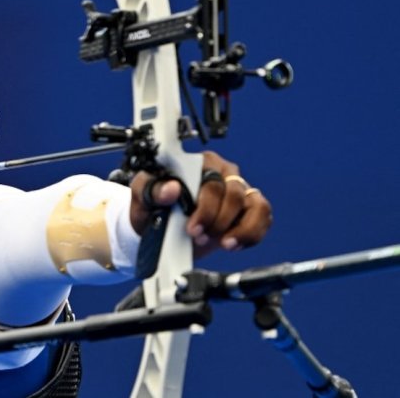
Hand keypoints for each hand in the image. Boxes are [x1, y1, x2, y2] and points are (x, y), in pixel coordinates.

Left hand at [129, 151, 272, 257]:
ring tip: (222, 243)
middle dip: (217, 221)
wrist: (161, 231)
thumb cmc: (153, 208)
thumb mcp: (142, 197)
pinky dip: (252, 234)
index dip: (205, 206)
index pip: (211, 179)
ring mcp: (238, 189)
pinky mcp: (249, 208)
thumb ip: (151, 189)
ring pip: (254, 205)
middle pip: (233, 194)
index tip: (192, 227)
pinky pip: (263, 217)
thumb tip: (170, 189)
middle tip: (199, 236)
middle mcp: (222, 172)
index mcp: (198, 163)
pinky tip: (234, 243)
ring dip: (239, 229)